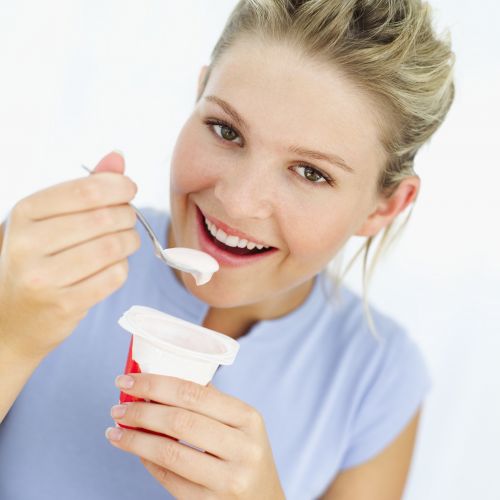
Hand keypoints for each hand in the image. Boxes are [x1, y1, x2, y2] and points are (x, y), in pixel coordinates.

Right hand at [0, 151, 139, 359]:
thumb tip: (118, 157)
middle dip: (128, 216)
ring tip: (125, 242)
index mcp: (25, 212)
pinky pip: (114, 276)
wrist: (14, 318)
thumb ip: (85, 188)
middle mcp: (28, 243)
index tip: (130, 190)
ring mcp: (43, 277)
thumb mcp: (50, 220)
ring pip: (113, 247)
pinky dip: (122, 268)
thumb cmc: (39, 261)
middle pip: (104, 218)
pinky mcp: (63, 304)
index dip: (120, 186)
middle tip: (127, 220)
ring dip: (130, 241)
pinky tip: (113, 266)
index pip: (87, 190)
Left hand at [107, 373, 285, 498]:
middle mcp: (242, 448)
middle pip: (179, 421)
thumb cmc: (246, 454)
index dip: (156, 384)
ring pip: (170, 453)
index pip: (194, 393)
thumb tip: (161, 381)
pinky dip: (147, 461)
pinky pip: (169, 479)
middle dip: (141, 411)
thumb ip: (209, 402)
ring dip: (135, 439)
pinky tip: (136, 450)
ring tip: (115, 429)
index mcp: (248, 418)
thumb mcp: (241, 424)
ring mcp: (228, 480)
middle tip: (118, 406)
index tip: (129, 379)